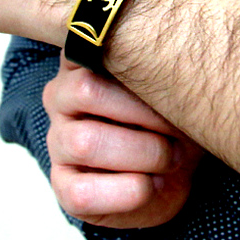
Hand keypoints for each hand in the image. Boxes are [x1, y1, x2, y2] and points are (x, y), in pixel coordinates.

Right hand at [43, 52, 202, 228]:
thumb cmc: (170, 118)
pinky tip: (152, 184)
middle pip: (88, 90)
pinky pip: (83, 192)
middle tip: (180, 130)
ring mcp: (58, 140)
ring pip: (86, 141)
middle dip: (145, 114)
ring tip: (171, 158)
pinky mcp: (63, 185)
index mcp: (86, 63)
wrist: (171, 168)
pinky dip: (128, 191)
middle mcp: (62, 96)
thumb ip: (160, 71)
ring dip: (143, 153)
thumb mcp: (170, 89)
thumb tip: (176, 60)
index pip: (92, 47)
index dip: (135, 67)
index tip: (170, 84)